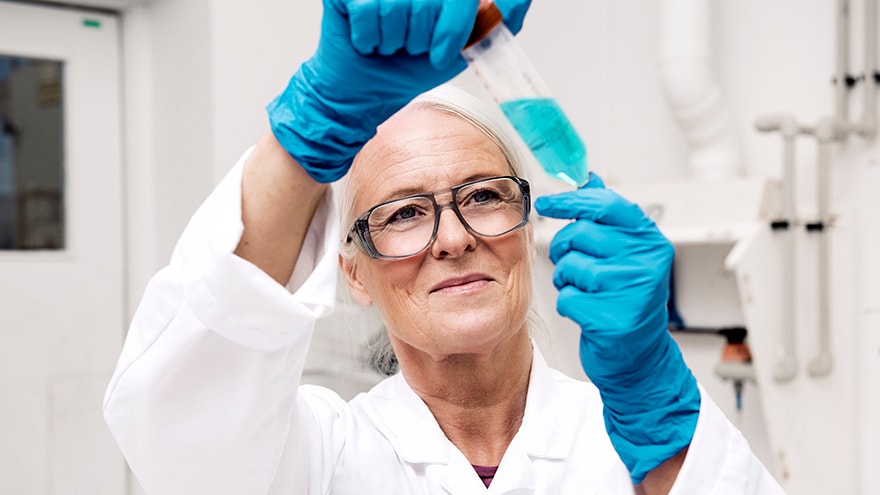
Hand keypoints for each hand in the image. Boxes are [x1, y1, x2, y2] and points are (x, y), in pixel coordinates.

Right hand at [267, 0, 530, 182]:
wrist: (366, 89)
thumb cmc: (411, 64)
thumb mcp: (461, 45)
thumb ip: (491, 20)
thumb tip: (518, 1)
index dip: (460, 22)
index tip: (447, 49)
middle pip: (437, 1)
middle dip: (429, 38)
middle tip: (416, 49)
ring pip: (401, 7)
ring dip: (398, 40)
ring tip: (391, 45)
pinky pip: (370, 12)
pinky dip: (371, 39)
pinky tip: (370, 42)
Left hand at [534, 173, 699, 483]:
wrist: (638, 358)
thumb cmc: (626, 301)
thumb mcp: (625, 254)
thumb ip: (607, 217)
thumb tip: (590, 178)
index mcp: (650, 241)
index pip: (606, 205)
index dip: (571, 200)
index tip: (547, 203)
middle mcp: (646, 262)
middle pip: (581, 234)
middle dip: (565, 248)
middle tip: (572, 263)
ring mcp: (632, 291)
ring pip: (572, 266)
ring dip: (567, 279)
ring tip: (586, 291)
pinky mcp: (614, 318)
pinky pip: (568, 297)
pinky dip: (569, 304)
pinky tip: (587, 312)